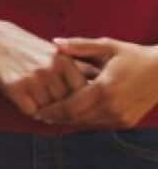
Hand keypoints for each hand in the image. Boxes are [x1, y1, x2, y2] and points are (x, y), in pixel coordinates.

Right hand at [0, 19, 86, 117]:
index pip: (82, 92)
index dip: (79, 102)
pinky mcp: (14, 86)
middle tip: (54, 107)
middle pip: (65, 102)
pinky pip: (30, 110)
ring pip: (48, 108)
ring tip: (39, 101)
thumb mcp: (56, 53)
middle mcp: (49, 68)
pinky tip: (26, 100)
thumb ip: (78, 69)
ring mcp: (31, 78)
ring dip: (45, 110)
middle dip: (61, 108)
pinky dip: (30, 109)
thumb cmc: (30, 49)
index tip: (74, 105)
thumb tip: (101, 91)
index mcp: (63, 60)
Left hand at [34, 38, 157, 127]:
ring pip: (87, 124)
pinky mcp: (126, 122)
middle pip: (76, 119)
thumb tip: (54, 43)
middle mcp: (112, 107)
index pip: (71, 107)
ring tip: (51, 115)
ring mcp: (121, 117)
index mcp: (105, 89)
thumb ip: (79, 46)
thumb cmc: (133, 55)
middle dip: (57, 118)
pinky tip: (73, 115)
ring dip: (69, 121)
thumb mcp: (107, 46)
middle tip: (39, 114)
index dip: (52, 111)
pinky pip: (99, 125)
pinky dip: (85, 121)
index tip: (35, 110)